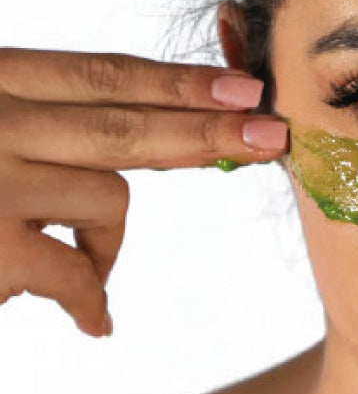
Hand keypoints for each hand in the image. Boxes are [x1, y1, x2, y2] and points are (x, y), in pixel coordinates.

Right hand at [0, 49, 288, 337]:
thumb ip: (46, 128)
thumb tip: (156, 133)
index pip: (100, 73)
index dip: (180, 80)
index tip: (247, 87)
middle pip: (125, 123)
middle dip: (210, 132)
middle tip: (276, 137)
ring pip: (108, 198)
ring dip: (111, 242)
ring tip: (88, 271)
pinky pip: (77, 272)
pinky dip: (93, 298)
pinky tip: (93, 320)